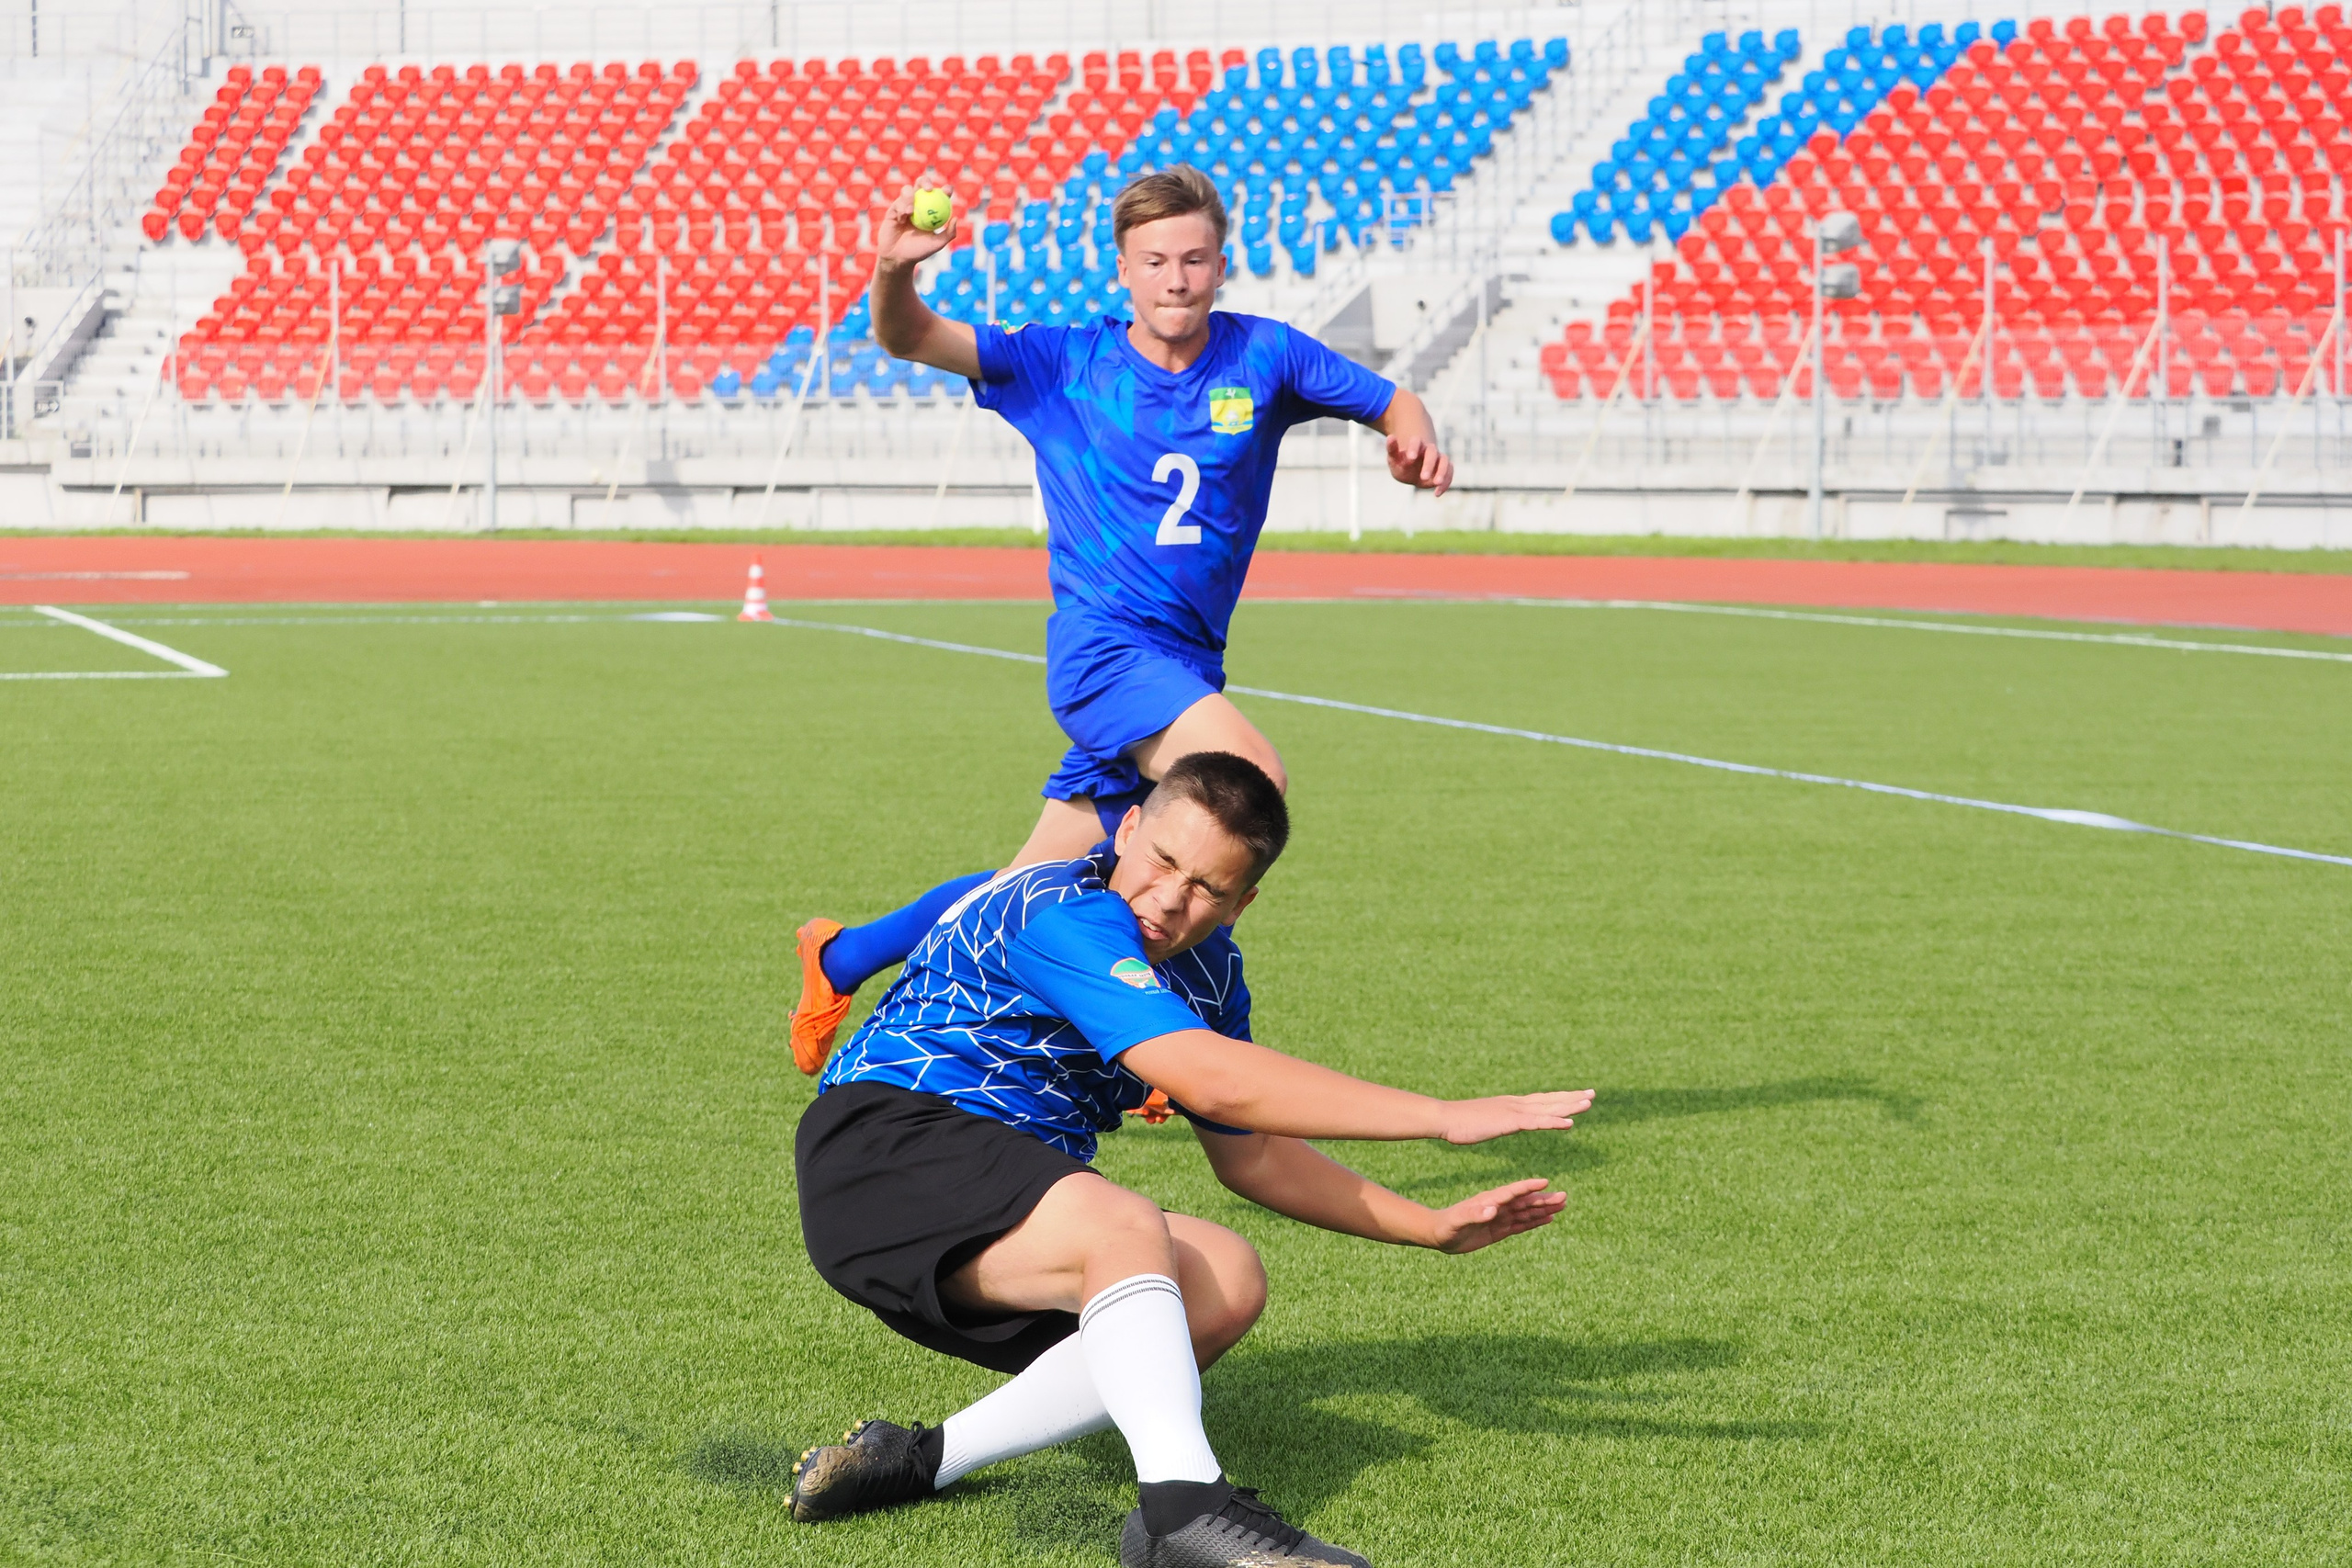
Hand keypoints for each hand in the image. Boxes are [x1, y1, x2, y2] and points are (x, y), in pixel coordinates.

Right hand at [876, 182, 956, 269]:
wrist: (898, 257)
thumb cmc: (919, 251)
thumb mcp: (937, 244)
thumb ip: (949, 233)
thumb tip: (956, 218)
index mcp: (931, 209)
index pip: (939, 195)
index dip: (945, 190)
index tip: (947, 191)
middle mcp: (918, 204)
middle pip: (922, 185)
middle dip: (925, 181)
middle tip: (929, 189)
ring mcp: (904, 205)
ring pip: (907, 190)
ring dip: (910, 197)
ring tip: (911, 211)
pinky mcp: (893, 209)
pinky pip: (898, 203)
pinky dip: (902, 208)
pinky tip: (903, 217)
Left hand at [1386, 434, 1453, 495]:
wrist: (1410, 472)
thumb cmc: (1401, 464)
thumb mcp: (1393, 459)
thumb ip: (1392, 449)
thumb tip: (1390, 437)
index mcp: (1416, 444)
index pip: (1416, 441)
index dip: (1414, 448)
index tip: (1410, 458)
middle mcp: (1429, 449)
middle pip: (1432, 452)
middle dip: (1428, 464)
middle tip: (1423, 477)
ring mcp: (1438, 458)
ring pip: (1445, 461)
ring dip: (1442, 472)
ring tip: (1436, 483)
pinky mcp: (1445, 468)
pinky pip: (1450, 472)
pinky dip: (1446, 482)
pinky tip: (1436, 493)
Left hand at [1426, 1177, 1566, 1253]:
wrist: (1438, 1234)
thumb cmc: (1446, 1226)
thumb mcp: (1458, 1220)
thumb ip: (1475, 1214)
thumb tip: (1493, 1210)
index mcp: (1489, 1201)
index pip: (1512, 1192)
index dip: (1528, 1187)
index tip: (1545, 1182)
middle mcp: (1497, 1207)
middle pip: (1525, 1201)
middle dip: (1544, 1199)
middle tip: (1564, 1196)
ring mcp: (1500, 1218)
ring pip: (1526, 1212)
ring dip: (1544, 1209)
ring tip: (1562, 1205)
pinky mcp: (1499, 1230)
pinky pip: (1521, 1224)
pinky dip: (1535, 1221)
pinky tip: (1548, 1218)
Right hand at [1440, 1090, 1593, 1145]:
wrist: (1444, 1118)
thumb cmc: (1459, 1123)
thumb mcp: (1485, 1122)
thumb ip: (1497, 1122)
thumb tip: (1502, 1123)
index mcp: (1511, 1105)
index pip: (1542, 1100)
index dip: (1560, 1098)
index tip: (1576, 1096)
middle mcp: (1516, 1104)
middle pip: (1550, 1100)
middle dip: (1572, 1098)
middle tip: (1592, 1094)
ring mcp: (1513, 1111)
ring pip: (1548, 1108)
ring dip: (1569, 1105)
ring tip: (1588, 1103)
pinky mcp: (1509, 1121)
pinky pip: (1537, 1122)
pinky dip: (1554, 1121)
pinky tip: (1569, 1123)